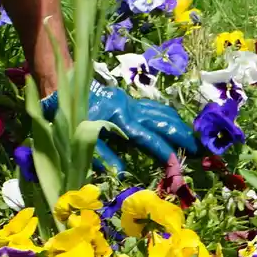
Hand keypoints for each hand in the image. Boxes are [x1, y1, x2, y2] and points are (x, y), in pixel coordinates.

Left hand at [41, 84, 197, 175]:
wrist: (59, 83)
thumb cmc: (66, 114)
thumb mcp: (78, 137)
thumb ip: (101, 154)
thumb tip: (121, 174)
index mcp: (118, 119)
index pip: (147, 138)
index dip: (163, 151)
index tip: (177, 163)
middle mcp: (128, 108)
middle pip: (160, 122)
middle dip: (180, 135)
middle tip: (197, 148)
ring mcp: (128, 102)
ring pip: (159, 111)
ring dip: (176, 123)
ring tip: (192, 135)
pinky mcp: (125, 99)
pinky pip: (151, 106)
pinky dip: (164, 113)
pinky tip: (172, 120)